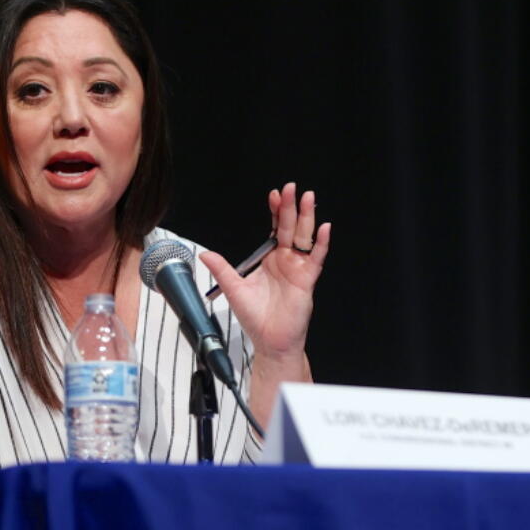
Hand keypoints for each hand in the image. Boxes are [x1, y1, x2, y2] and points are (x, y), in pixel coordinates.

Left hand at [199, 182, 330, 362]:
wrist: (270, 341)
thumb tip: (205, 254)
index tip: (273, 195)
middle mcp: (285, 260)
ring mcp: (298, 268)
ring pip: (304, 238)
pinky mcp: (307, 280)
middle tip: (290, 188)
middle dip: (290, 207)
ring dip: (307, 218)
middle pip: (289, 228)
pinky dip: (321, 244)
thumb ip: (222, 269)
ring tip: (308, 198)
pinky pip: (316, 258)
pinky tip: (324, 228)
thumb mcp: (234, 289)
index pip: (274, 229)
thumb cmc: (255, 318)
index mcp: (269, 259)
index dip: (275, 211)